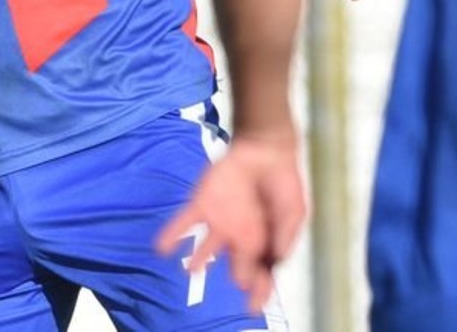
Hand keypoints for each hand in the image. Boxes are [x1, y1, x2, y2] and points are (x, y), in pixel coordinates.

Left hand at [156, 131, 306, 313]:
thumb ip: (285, 237)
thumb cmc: (283, 183)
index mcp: (262, 242)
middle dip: (239, 275)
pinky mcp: (204, 204)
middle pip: (237, 264)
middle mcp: (239, 237)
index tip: (255, 305)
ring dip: (199, 260)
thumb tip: (275, 261)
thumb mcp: (294, 213)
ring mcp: (221, 222)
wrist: (266, 150)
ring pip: (207, 248)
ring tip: (192, 271)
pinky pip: (185, 222)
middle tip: (240, 281)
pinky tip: (162, 249)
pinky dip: (172, 235)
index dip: (259, 290)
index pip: (261, 273)